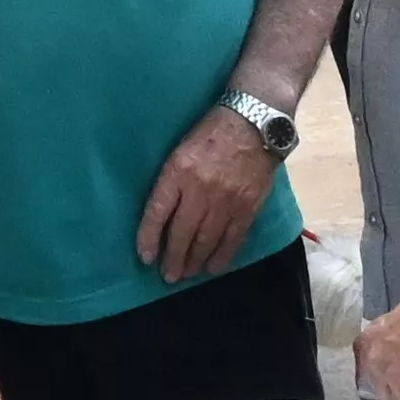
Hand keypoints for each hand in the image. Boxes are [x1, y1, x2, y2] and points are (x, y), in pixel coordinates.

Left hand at [136, 98, 288, 282]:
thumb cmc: (211, 133)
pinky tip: (214, 268)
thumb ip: (173, 181)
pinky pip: (233, 239)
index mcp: (178, 171)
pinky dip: (222, 257)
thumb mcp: (181, 150)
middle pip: (182, 232)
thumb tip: (163, 216)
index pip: (158, 212)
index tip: (145, 257)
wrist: (254, 123)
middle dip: (173, 258)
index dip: (149, 237)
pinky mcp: (248, 207)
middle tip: (168, 276)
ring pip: (207, 240)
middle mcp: (200, 189)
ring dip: (194, 262)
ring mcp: (226, 200)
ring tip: (186, 274)